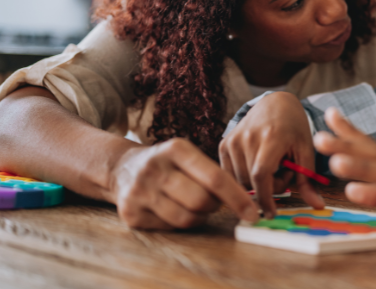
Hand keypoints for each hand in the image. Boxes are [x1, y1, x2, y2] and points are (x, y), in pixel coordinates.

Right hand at [108, 137, 258, 229]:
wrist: (123, 168)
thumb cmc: (167, 163)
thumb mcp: (186, 155)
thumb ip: (211, 172)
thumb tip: (245, 200)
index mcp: (175, 149)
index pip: (215, 177)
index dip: (237, 198)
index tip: (253, 212)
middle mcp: (155, 168)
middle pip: (201, 200)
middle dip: (215, 206)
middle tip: (215, 203)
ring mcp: (140, 191)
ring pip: (186, 218)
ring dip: (199, 217)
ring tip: (196, 206)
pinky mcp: (131, 213)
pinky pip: (169, 227)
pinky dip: (180, 223)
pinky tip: (176, 210)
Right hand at [218, 92, 324, 216]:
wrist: (275, 103)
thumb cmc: (294, 127)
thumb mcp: (306, 150)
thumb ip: (309, 180)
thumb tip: (318, 206)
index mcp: (271, 137)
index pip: (261, 175)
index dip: (265, 198)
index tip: (271, 213)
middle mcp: (247, 137)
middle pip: (251, 182)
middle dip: (269, 188)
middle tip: (284, 172)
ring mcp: (232, 140)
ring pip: (239, 181)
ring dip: (257, 184)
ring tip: (272, 166)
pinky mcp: (224, 144)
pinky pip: (230, 174)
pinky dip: (244, 178)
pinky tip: (258, 165)